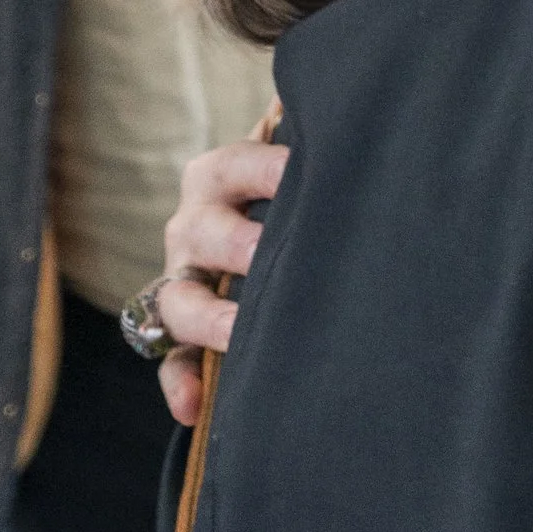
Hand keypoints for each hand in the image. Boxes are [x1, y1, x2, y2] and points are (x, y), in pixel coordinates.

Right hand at [153, 137, 286, 428]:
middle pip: (202, 234)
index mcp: (218, 177)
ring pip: (178, 301)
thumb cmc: (292, 189)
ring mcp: (183, 281)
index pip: (234, 168)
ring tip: (240, 332)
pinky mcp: (181, 331)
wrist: (263, 225)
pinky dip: (179, 383)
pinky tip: (195, 408)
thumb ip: (315, 149)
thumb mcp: (293, 162)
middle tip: (267, 254)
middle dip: (235, 244)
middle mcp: (193, 228)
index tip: (300, 175)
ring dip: (208, 318)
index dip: (266, 171)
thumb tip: (362, 123)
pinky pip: (170, 360)